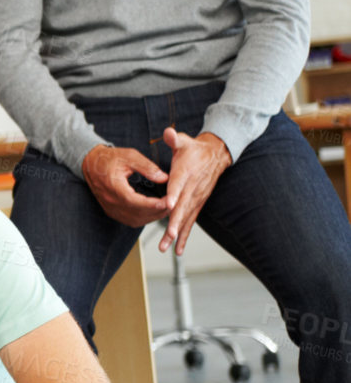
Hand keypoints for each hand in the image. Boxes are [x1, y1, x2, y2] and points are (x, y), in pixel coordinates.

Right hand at [80, 144, 169, 227]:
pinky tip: (154, 212)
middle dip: (157, 211)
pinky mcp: (113, 211)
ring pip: (135, 220)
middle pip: (137, 214)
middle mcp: (110, 201)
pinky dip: (145, 218)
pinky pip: (131, 220)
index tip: (169, 202)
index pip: (134, 201)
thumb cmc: (109, 158)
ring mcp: (111, 208)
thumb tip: (165, 178)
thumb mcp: (129, 156)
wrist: (90, 164)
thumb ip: (147, 167)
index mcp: (113, 187)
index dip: (153, 204)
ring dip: (152, 217)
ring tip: (167, 209)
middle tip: (174, 205)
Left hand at [158, 128, 229, 253]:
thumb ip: (175, 138)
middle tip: (167, 235)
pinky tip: (177, 249)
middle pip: (183, 207)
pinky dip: (184, 235)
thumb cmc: (194, 149)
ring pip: (186, 218)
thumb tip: (169, 133)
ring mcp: (196, 198)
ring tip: (168, 247)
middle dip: (175, 221)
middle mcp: (193, 189)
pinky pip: (190, 221)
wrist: (216, 154)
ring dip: (177, 233)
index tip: (169, 204)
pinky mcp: (198, 204)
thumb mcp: (184, 140)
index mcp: (186, 173)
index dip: (175, 194)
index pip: (179, 184)